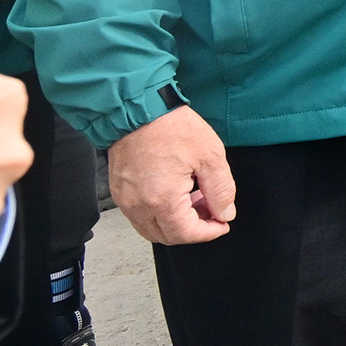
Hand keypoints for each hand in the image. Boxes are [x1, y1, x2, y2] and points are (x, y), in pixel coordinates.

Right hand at [111, 104, 235, 245]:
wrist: (137, 109)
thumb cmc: (171, 127)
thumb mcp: (210, 155)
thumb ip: (221, 190)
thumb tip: (225, 214)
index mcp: (162, 199)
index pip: (186, 234)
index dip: (208, 233)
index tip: (222, 223)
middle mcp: (138, 205)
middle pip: (167, 236)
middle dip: (193, 229)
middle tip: (211, 210)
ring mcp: (125, 200)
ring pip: (151, 229)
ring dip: (175, 223)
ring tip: (195, 199)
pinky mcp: (119, 191)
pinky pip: (139, 216)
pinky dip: (159, 214)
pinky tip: (176, 193)